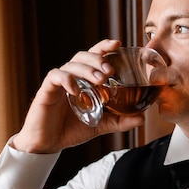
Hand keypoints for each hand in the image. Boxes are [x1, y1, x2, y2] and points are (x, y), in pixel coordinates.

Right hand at [12, 39, 144, 152]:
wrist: (48, 144)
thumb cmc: (71, 130)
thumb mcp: (101, 125)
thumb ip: (120, 121)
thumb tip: (142, 118)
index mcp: (84, 81)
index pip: (94, 57)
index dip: (104, 47)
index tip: (118, 44)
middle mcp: (72, 78)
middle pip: (83, 56)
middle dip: (97, 58)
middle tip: (110, 70)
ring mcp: (58, 83)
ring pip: (71, 65)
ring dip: (87, 69)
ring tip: (99, 80)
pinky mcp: (46, 91)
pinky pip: (55, 77)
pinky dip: (66, 79)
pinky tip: (76, 89)